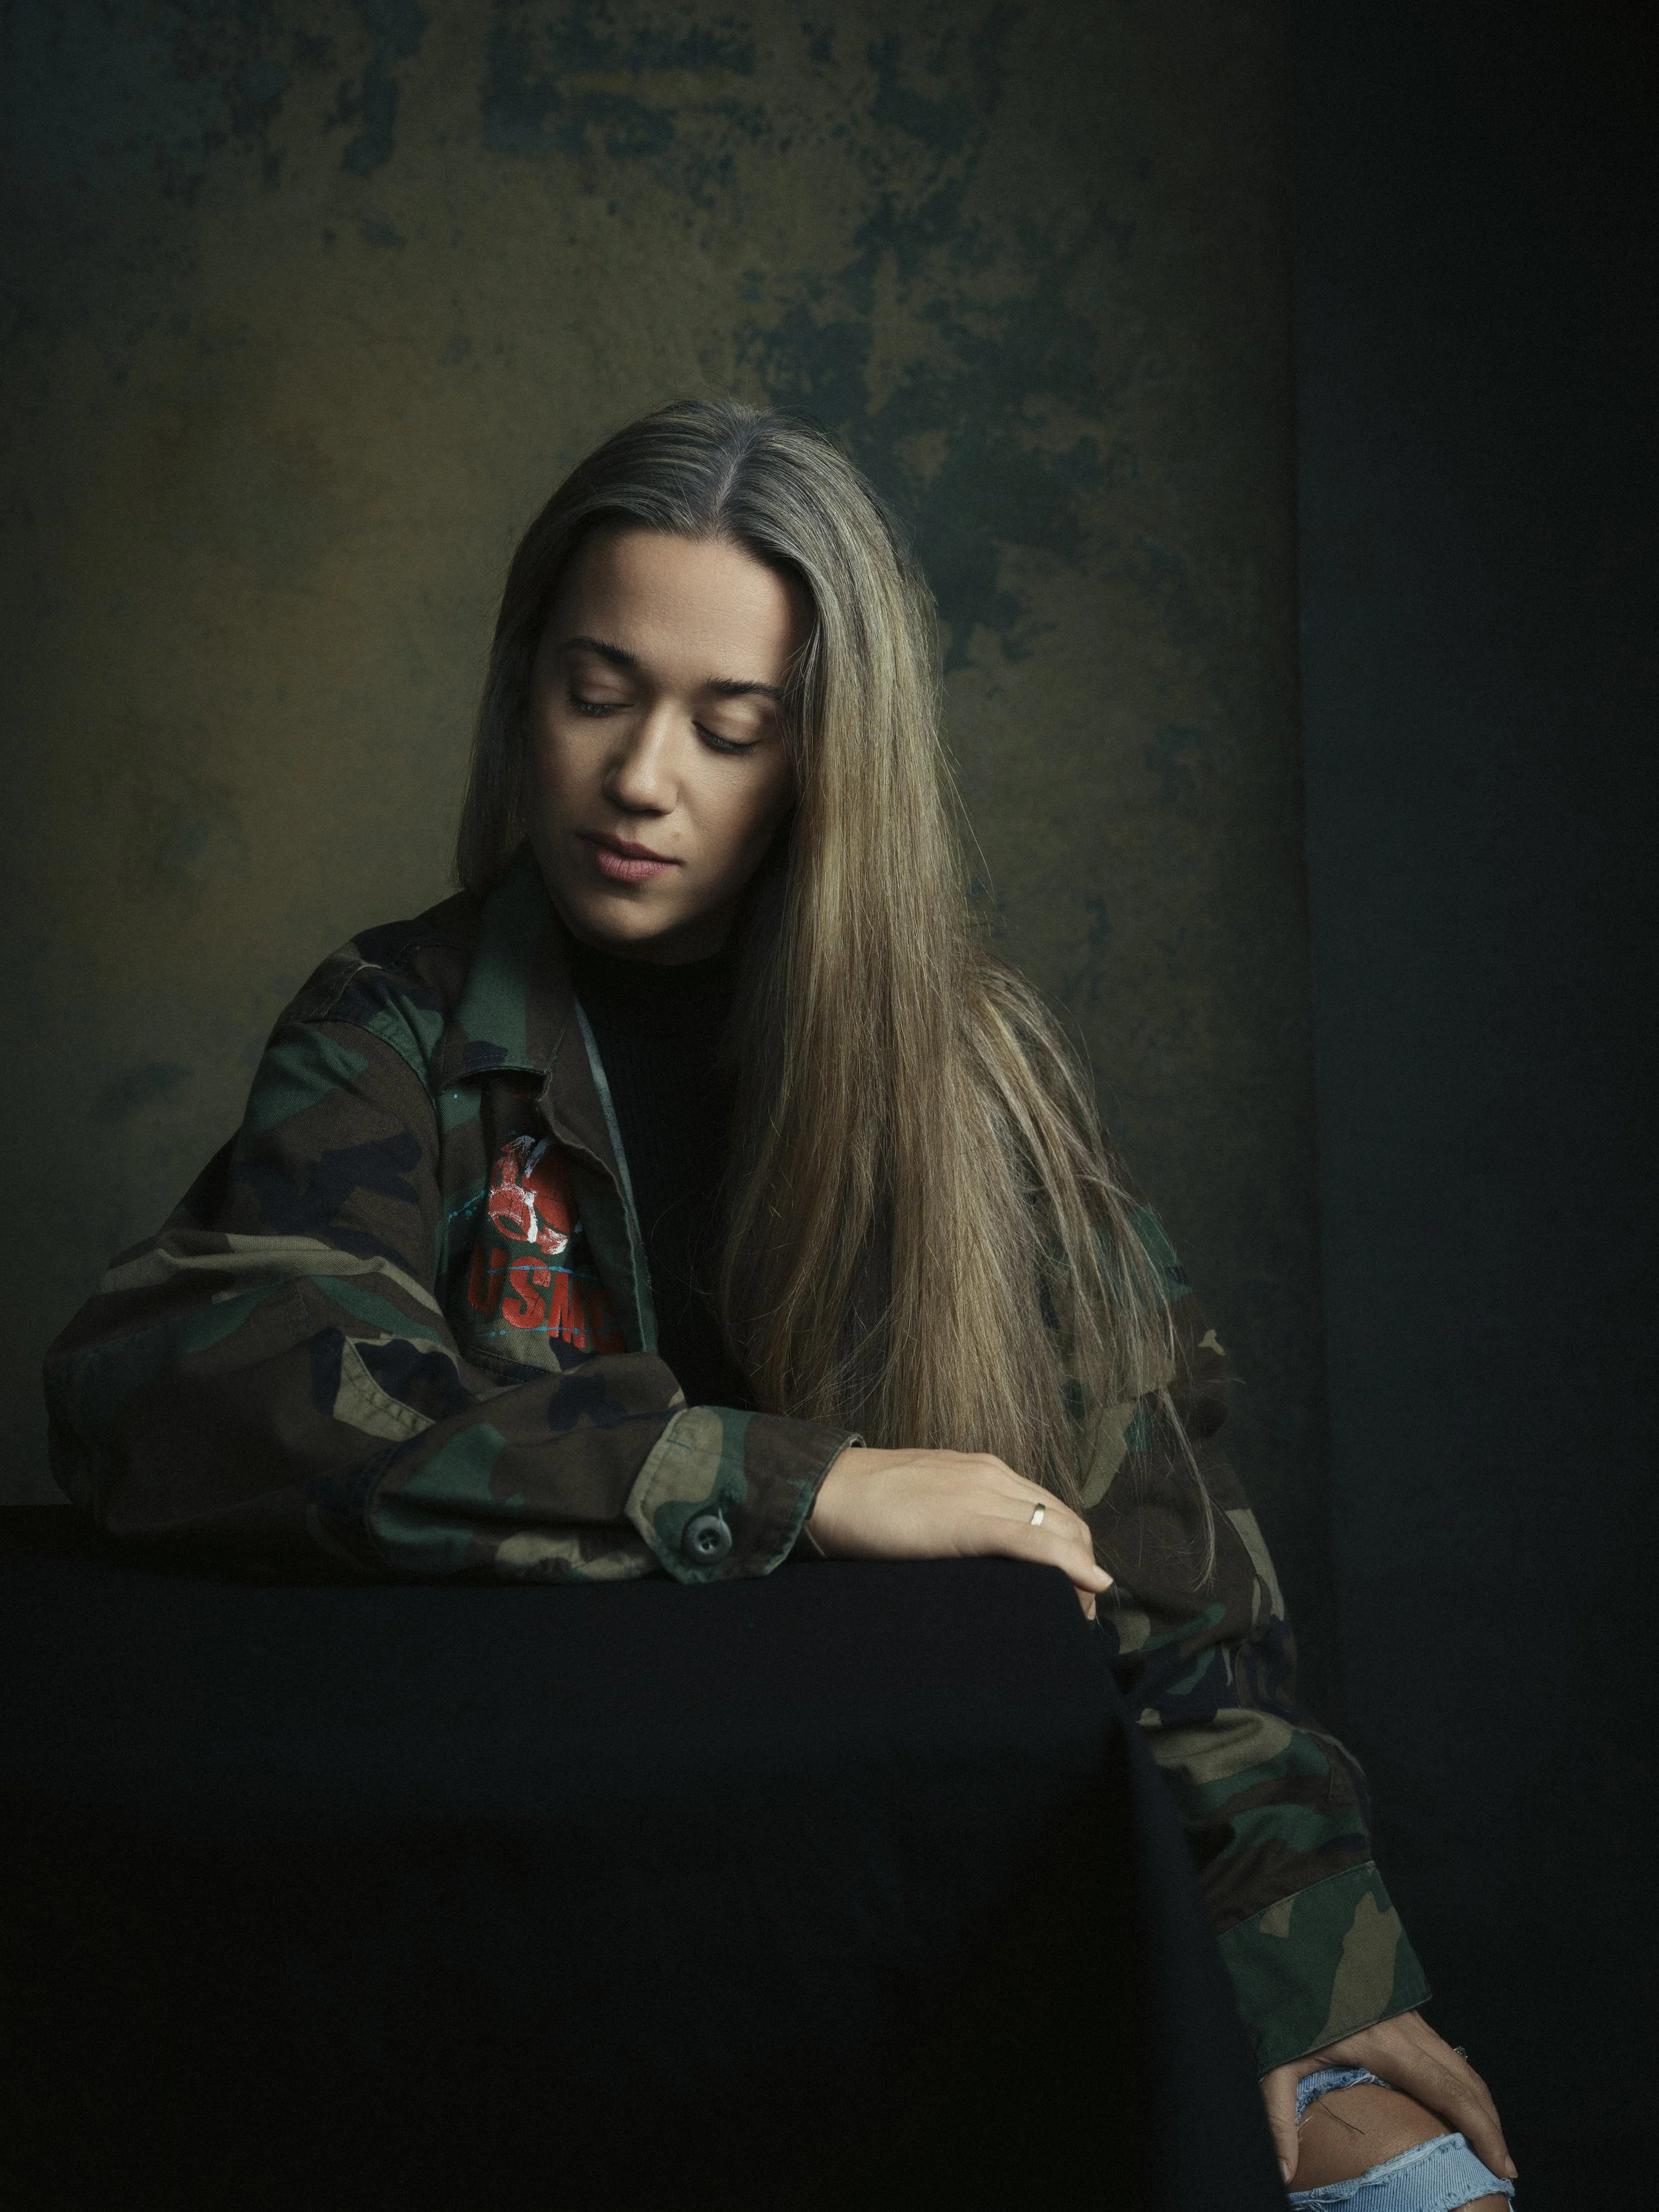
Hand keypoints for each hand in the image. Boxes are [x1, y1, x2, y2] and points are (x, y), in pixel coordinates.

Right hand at [806, 1445, 1110, 1616]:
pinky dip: (1068, 1564)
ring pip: (1059, 1530)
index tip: (1072, 1589)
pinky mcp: (968, 1520)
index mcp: (984, 1472)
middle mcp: (993, 1477)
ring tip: (1076, 1615)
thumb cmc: (867, 1506)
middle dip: (1084, 1566)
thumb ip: (959, 1518)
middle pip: (1065, 1521)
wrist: (826, 1492)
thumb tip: (980, 1559)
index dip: (1073, 1551)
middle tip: (1078, 1612)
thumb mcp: (927, 1503)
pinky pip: (1034, 1541)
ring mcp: (983, 1494)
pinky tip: (1087, 1586)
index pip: (1051, 1509)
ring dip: (1080, 1573)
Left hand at [1260, 2009, 1515, 2190]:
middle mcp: (1409, 2030)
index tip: (1503, 2165)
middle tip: (1505, 2167)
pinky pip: (1447, 2053)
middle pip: (1467, 2081)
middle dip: (1491, 2125)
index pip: (1449, 2092)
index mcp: (1387, 2045)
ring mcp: (1410, 2018)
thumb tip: (1282, 2173)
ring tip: (1491, 2144)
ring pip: (1461, 2065)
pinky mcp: (1406, 2013)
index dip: (1482, 2130)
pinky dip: (1464, 2083)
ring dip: (1481, 2104)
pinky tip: (1460, 2106)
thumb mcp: (1277, 2060)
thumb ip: (1279, 2115)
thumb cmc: (1285, 2004)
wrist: (1293, 1944)